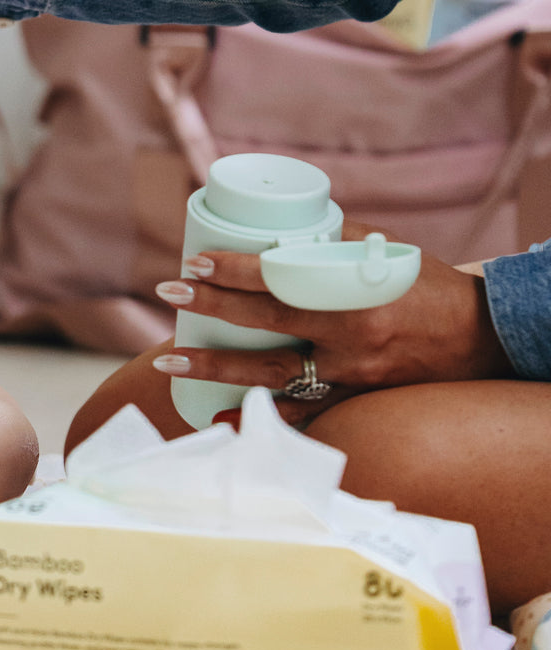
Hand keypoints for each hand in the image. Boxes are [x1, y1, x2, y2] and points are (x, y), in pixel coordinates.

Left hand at [153, 222, 515, 422]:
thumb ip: (332, 241)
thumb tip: (280, 227)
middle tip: (169, 292)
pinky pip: (300, 416)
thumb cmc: (431, 287)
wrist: (481, 340)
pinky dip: (260, 419)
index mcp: (353, 295)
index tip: (196, 262)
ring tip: (170, 357)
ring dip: (217, 367)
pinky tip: (222, 421)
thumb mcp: (384, 254)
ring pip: (272, 375)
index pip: (281, 279)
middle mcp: (348, 339)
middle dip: (212, 308)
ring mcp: (350, 377)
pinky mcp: (355, 400)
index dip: (234, 271)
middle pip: (265, 324)